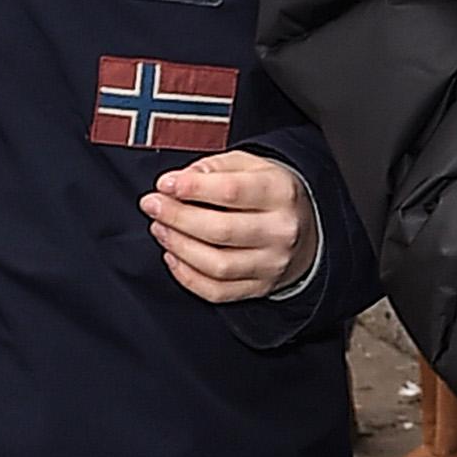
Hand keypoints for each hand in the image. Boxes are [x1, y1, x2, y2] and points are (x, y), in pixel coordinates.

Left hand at [142, 151, 314, 303]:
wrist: (304, 228)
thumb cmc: (269, 193)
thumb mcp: (249, 165)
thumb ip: (213, 167)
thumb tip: (179, 181)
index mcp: (280, 192)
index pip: (232, 191)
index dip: (192, 188)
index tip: (165, 184)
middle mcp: (280, 231)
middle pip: (220, 230)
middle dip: (177, 217)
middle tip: (152, 205)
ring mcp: (272, 263)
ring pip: (217, 265)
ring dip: (178, 247)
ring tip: (160, 229)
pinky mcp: (260, 287)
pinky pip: (217, 291)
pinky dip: (187, 276)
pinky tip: (173, 256)